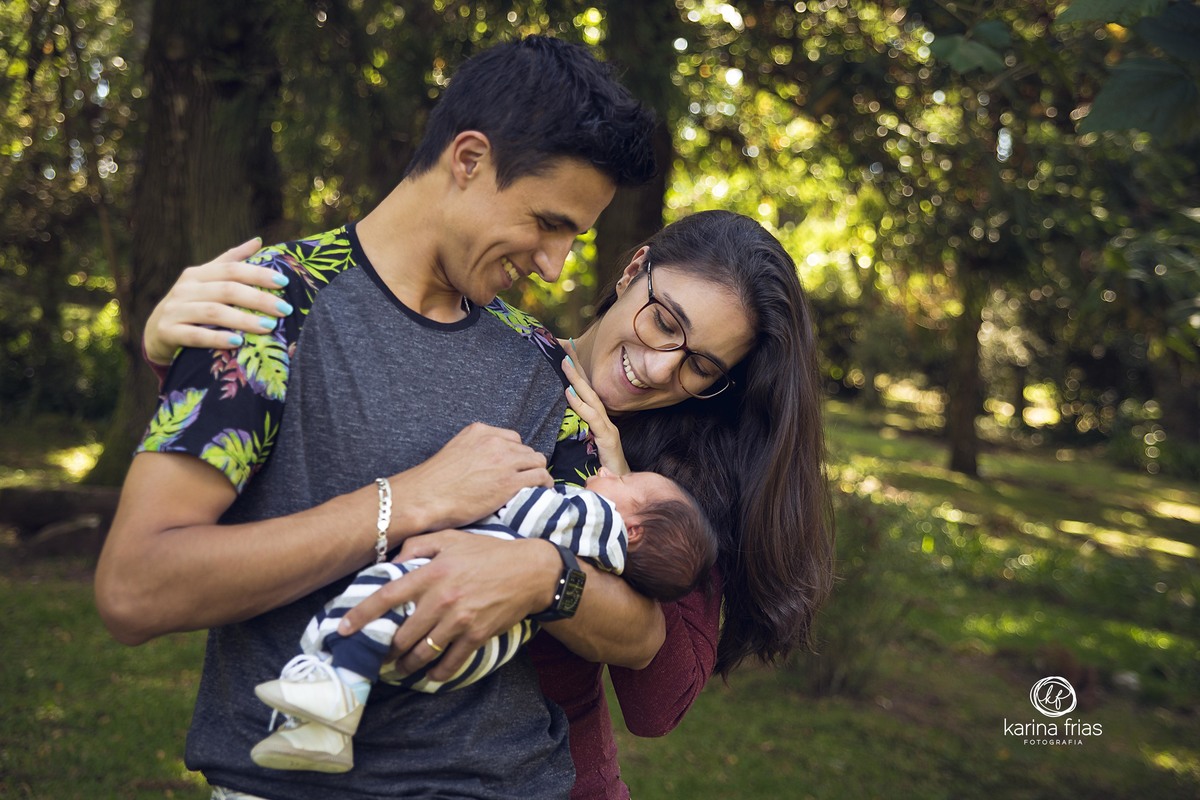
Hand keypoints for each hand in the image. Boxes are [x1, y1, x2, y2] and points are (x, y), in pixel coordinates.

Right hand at [143, 237, 291, 364]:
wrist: (157, 332)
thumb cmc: (192, 305)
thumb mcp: (208, 281)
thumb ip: (231, 261)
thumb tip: (258, 240)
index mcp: (198, 274)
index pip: (232, 269)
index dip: (258, 274)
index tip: (284, 282)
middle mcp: (185, 289)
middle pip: (227, 290)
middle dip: (258, 299)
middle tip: (285, 309)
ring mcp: (174, 310)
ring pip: (213, 312)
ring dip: (243, 320)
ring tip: (269, 327)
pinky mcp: (168, 332)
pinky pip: (194, 335)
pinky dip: (216, 339)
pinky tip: (237, 343)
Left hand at [339, 531, 559, 680]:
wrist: (530, 571)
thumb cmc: (488, 552)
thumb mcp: (451, 538)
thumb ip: (417, 546)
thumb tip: (391, 561)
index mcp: (431, 572)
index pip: (386, 596)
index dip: (361, 615)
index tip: (343, 630)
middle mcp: (441, 598)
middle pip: (401, 634)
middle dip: (386, 649)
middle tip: (378, 655)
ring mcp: (459, 620)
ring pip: (421, 653)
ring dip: (406, 665)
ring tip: (400, 669)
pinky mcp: (476, 636)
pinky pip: (449, 663)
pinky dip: (437, 674)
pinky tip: (430, 676)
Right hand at [388, 422, 552, 535]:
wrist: (425, 497)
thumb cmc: (434, 483)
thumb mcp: (455, 451)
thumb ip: (474, 450)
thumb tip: (486, 464)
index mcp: (480, 431)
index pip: (512, 439)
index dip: (515, 455)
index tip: (513, 468)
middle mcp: (495, 442)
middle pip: (525, 450)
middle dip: (525, 465)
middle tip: (522, 480)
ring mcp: (504, 461)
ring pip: (537, 461)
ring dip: (537, 473)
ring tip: (535, 487)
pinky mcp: (510, 482)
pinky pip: (540, 477)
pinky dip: (544, 484)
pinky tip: (542, 492)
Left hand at [562, 341, 628, 475]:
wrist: (619, 490)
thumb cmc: (600, 472)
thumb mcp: (582, 450)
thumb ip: (574, 436)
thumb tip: (557, 423)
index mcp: (598, 421)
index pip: (586, 392)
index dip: (576, 374)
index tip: (564, 354)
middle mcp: (605, 420)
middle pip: (589, 388)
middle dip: (577, 367)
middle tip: (564, 346)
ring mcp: (608, 429)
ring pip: (591, 398)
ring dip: (577, 379)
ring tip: (564, 362)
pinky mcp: (609, 439)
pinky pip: (592, 418)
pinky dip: (580, 403)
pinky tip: (569, 391)